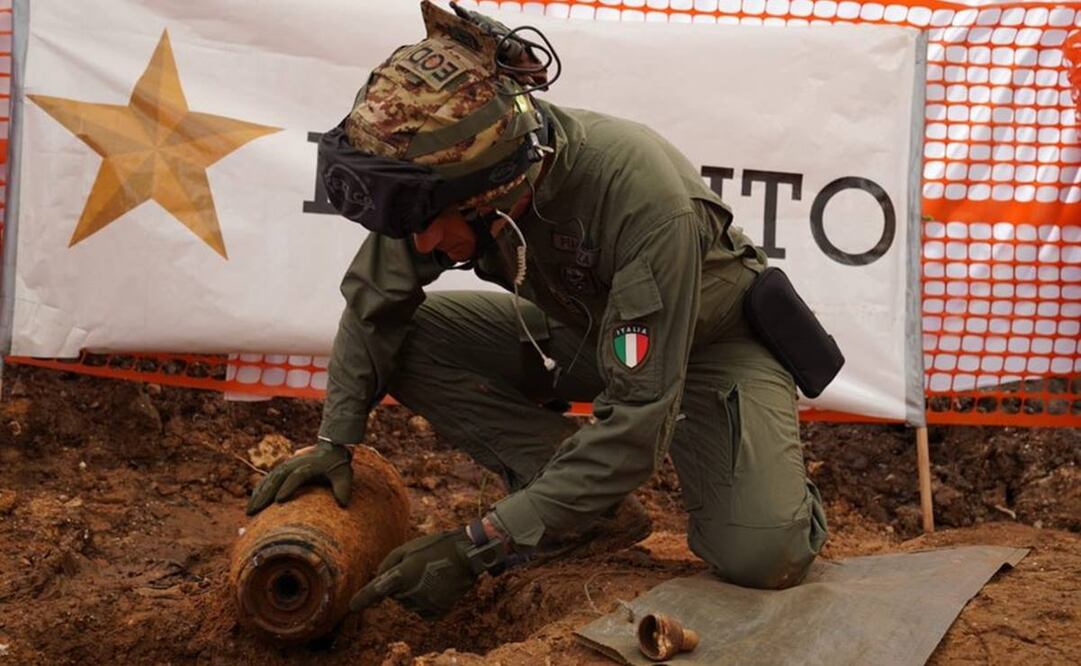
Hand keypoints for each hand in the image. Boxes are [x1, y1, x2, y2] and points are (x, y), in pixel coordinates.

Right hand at [245, 441, 351, 514]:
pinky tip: (253, 501)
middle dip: (264, 495)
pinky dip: (260, 489)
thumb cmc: (338, 463)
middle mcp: (294, 464)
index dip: (288, 487)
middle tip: (254, 512)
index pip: (296, 476)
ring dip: (258, 494)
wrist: (331, 446)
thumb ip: (343, 488)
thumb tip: (344, 504)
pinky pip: (269, 479)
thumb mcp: (344, 474)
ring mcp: (287, 465)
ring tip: (249, 511)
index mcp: (308, 465)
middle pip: (276, 479)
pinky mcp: (284, 468)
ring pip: (269, 480)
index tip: (279, 500)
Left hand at [350, 528, 505, 618]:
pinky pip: (424, 611)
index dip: (362, 599)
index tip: (352, 607)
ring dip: (414, 592)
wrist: (466, 555)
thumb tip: (378, 577)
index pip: (375, 591)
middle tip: (419, 567)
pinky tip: (437, 587)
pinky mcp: (438, 611)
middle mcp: (411, 592)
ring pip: (409, 603)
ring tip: (431, 574)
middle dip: (401, 583)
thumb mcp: (409, 547)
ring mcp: (425, 603)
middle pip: (395, 595)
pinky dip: (427, 602)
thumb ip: (389, 563)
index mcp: (401, 575)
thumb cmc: (435, 547)